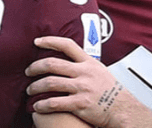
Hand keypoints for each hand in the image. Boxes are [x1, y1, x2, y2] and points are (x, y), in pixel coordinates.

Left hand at [27, 36, 151, 127]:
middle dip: (35, 67)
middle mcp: (84, 73)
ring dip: (35, 86)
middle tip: (28, 71)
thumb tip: (72, 60)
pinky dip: (42, 105)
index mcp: (89, 62)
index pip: (67, 45)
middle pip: (53, 64)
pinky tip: (37, 106)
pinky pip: (54, 103)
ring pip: (50, 83)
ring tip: (30, 90)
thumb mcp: (101, 71)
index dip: (50, 41)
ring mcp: (82, 88)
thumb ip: (86, 65)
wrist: (123, 109)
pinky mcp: (79, 104)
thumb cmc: (112, 92)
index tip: (37, 41)